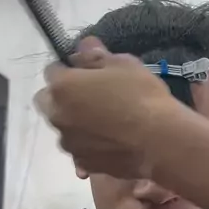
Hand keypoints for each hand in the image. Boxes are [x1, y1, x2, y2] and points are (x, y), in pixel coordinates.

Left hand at [35, 37, 175, 177]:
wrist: (159, 142)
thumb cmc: (142, 96)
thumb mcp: (124, 64)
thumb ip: (96, 55)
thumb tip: (83, 45)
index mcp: (63, 86)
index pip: (52, 70)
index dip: (69, 69)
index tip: (86, 72)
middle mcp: (57, 115)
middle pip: (48, 101)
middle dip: (62, 97)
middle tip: (90, 96)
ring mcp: (68, 142)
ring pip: (63, 127)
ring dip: (74, 122)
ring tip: (104, 122)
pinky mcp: (82, 162)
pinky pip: (78, 150)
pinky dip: (88, 144)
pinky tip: (109, 142)